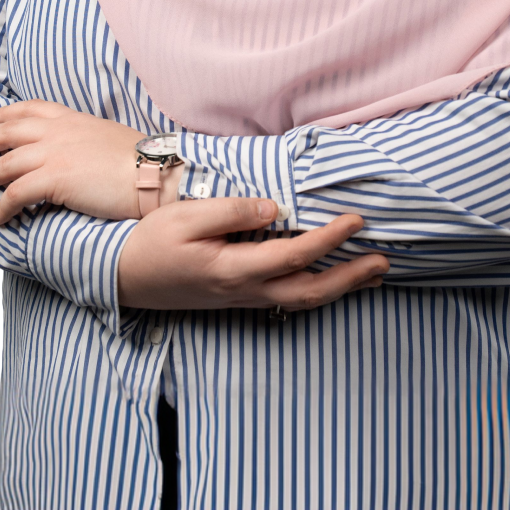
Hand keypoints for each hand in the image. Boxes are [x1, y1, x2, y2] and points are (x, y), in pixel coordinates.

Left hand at [0, 100, 147, 224]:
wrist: (154, 172)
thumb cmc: (141, 160)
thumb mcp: (108, 137)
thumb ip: (86, 139)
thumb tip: (80, 152)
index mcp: (74, 119)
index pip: (32, 110)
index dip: (6, 112)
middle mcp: (59, 132)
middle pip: (10, 131)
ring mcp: (55, 154)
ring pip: (6, 163)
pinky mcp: (54, 180)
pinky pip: (16, 194)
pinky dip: (3, 207)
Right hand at [117, 198, 390, 311]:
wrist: (125, 277)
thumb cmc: (153, 242)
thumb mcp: (186, 216)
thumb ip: (232, 211)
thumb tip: (275, 208)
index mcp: (234, 269)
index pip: (294, 255)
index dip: (329, 239)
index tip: (355, 220)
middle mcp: (245, 291)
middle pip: (309, 290)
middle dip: (350, 276)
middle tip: (384, 261)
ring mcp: (244, 299)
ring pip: (302, 301)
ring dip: (341, 287)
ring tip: (372, 273)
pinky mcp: (240, 299)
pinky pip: (289, 300)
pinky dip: (318, 291)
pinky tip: (332, 280)